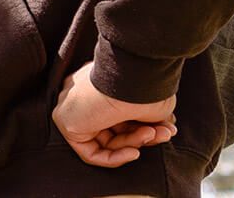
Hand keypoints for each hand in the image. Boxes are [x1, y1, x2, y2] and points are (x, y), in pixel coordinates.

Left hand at [52, 62, 177, 167]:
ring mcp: (74, 106)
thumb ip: (154, 117)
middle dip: (143, 134)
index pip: (122, 112)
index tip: (168, 127)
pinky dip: (114, 157)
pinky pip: (89, 151)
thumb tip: (165, 131)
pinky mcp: (66, 122)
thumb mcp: (155, 102)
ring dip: (134, 142)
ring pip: (105, 139)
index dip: (146, 124)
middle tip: (165, 133)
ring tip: (154, 134)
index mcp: (104, 80)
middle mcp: (86, 91)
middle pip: (115, 126)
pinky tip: (134, 152)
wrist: (135, 76)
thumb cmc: (147, 83)